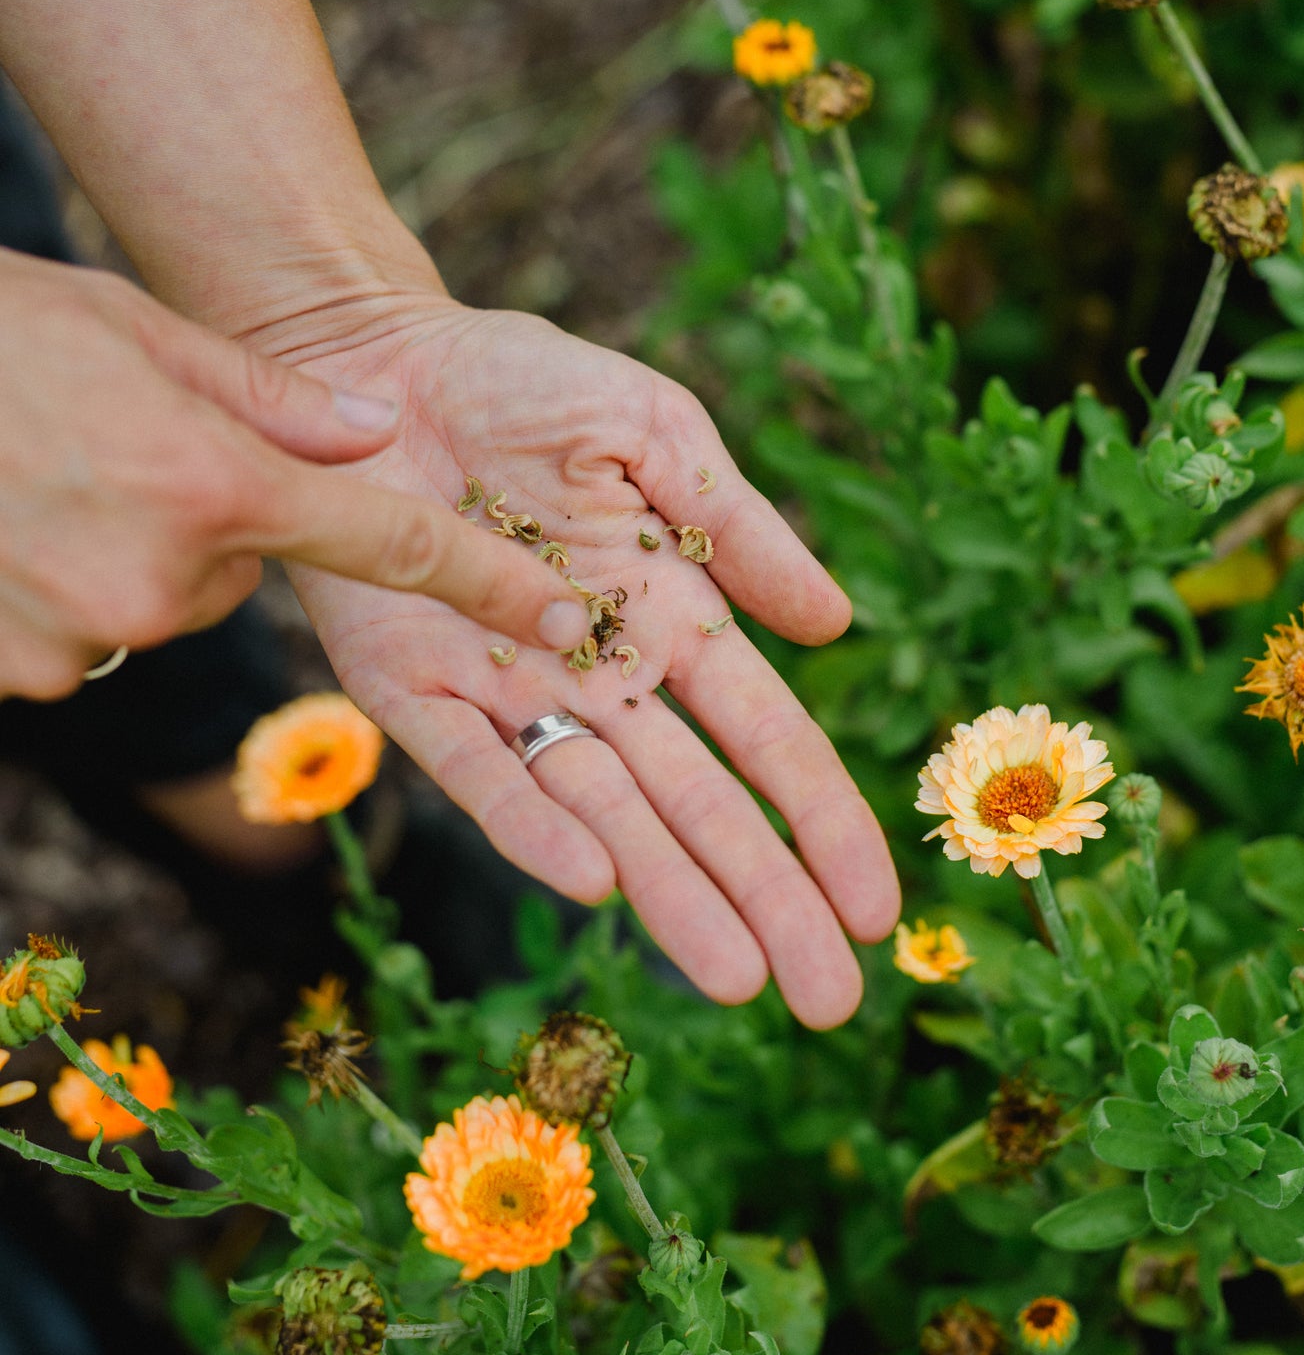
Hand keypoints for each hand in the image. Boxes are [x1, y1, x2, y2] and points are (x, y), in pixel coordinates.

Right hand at [0, 254, 592, 700]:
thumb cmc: (4, 336)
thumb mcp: (142, 330)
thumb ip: (276, 398)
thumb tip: (381, 433)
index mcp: (215, 482)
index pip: (388, 544)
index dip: (484, 579)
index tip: (562, 616)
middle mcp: (159, 578)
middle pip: (243, 574)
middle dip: (211, 522)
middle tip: (128, 449)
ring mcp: (83, 635)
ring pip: (164, 607)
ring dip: (133, 555)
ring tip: (55, 474)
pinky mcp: (22, 673)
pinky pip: (90, 636)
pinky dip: (67, 590)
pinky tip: (19, 522)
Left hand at [275, 297, 900, 1027]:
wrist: (373, 356)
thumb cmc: (523, 383)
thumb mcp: (655, 435)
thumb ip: (740, 528)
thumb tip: (837, 625)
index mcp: (671, 614)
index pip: (766, 738)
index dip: (821, 819)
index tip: (879, 907)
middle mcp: (598, 673)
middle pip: (698, 805)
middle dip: (766, 898)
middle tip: (830, 998)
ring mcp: (504, 687)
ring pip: (601, 812)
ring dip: (669, 894)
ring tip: (737, 978)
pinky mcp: (405, 684)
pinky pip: (473, 767)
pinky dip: (529, 822)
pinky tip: (592, 882)